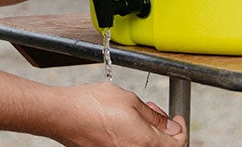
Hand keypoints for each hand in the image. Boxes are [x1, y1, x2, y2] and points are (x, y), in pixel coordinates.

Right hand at [54, 82, 185, 146]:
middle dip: (162, 129)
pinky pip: (128, 146)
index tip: (177, 120)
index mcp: (147, 143)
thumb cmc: (90, 106)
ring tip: (133, 114)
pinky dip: (131, 137)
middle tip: (153, 112)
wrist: (61, 115)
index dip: (180, 128)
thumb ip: (154, 116)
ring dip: (146, 132)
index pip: (178, 142)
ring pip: (144, 146)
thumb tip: (170, 126)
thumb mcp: (129, 100)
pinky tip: (121, 122)